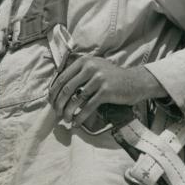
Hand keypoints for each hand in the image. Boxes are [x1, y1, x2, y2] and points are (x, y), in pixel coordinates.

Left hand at [48, 56, 166, 127]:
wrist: (134, 82)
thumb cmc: (111, 78)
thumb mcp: (94, 69)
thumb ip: (78, 74)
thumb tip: (57, 90)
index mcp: (84, 61)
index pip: (62, 77)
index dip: (54, 92)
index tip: (50, 102)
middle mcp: (90, 67)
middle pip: (67, 88)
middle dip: (59, 104)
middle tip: (57, 113)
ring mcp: (99, 78)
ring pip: (76, 99)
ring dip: (68, 112)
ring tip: (66, 119)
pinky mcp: (106, 91)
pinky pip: (88, 106)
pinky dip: (80, 117)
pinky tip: (76, 123)